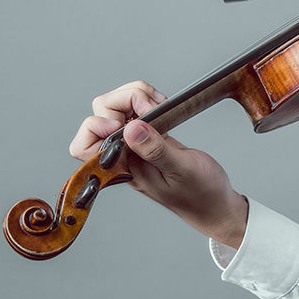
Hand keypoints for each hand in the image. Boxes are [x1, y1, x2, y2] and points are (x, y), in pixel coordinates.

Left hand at [70, 81, 248, 248]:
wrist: (214, 201)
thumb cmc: (200, 193)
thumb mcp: (182, 170)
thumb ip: (155, 150)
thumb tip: (130, 129)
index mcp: (122, 168)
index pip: (84, 146)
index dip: (95, 126)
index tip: (122, 123)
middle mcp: (123, 154)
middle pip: (100, 115)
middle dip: (123, 101)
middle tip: (150, 106)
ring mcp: (135, 143)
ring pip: (116, 108)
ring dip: (135, 97)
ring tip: (158, 104)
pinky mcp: (150, 135)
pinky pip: (135, 109)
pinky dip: (147, 99)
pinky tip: (163, 106)